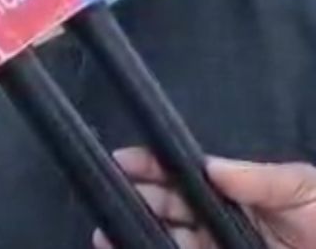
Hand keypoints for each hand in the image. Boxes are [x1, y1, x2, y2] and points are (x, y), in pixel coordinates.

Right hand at [101, 148, 315, 248]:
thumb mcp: (304, 190)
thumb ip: (262, 178)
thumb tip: (210, 166)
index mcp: (231, 192)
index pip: (181, 175)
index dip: (150, 165)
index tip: (123, 160)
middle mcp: (214, 221)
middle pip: (163, 206)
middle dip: (133, 196)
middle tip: (111, 193)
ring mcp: (211, 248)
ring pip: (161, 238)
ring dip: (131, 231)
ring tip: (106, 232)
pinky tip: (122, 246)